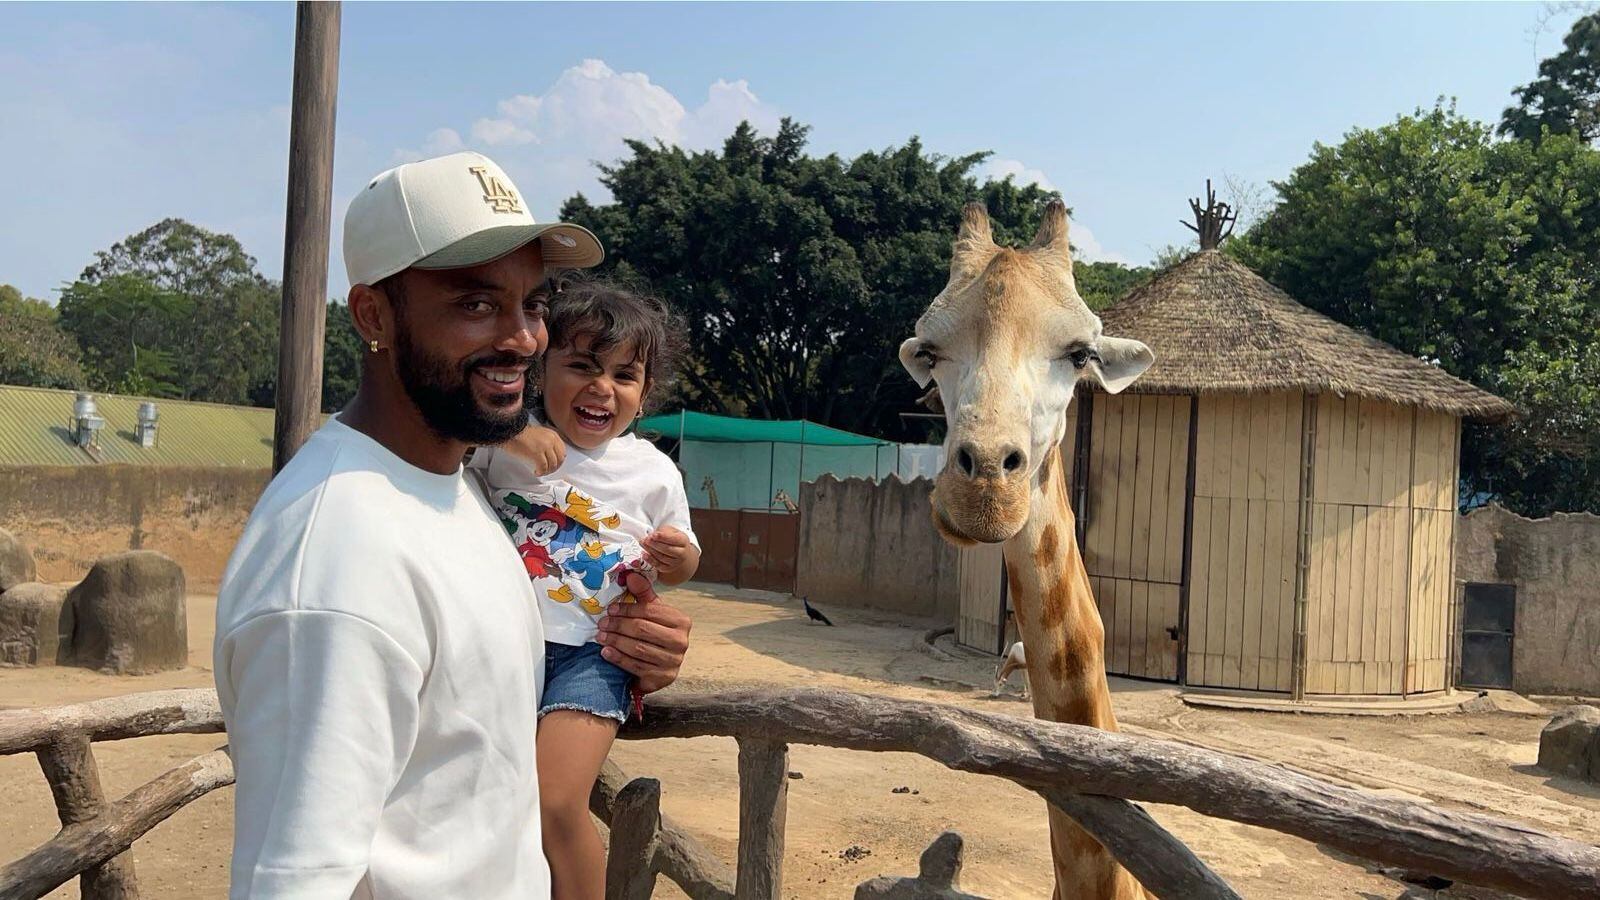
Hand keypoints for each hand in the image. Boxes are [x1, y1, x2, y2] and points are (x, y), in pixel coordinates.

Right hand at [504, 424, 564, 474]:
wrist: (509, 431)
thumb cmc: (519, 432)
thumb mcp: (539, 434)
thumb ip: (547, 442)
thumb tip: (551, 454)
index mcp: (552, 435)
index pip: (563, 451)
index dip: (559, 461)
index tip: (554, 465)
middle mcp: (551, 440)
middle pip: (559, 459)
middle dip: (554, 468)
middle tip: (548, 471)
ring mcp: (545, 446)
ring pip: (552, 465)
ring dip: (547, 471)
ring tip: (541, 472)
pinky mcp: (537, 453)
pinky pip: (543, 467)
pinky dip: (541, 472)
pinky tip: (537, 472)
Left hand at [596, 571, 689, 693]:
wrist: (660, 666)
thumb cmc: (655, 633)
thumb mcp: (652, 612)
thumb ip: (643, 594)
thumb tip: (631, 575)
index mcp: (681, 621)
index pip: (650, 611)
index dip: (628, 609)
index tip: (610, 609)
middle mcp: (681, 642)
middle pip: (642, 629)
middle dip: (618, 625)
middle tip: (602, 623)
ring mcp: (673, 661)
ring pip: (638, 648)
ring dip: (615, 641)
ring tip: (601, 637)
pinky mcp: (662, 677)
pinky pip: (635, 666)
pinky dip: (618, 658)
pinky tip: (606, 652)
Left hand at [642, 527, 690, 571]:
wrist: (678, 550)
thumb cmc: (672, 539)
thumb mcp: (670, 531)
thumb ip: (662, 532)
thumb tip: (652, 536)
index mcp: (683, 541)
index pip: (674, 539)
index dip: (663, 537)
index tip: (654, 535)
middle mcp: (682, 553)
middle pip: (668, 549)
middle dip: (655, 544)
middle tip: (646, 540)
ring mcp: (676, 562)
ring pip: (662, 557)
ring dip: (650, 550)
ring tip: (643, 544)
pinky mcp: (668, 568)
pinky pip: (658, 565)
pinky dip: (650, 560)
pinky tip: (644, 554)